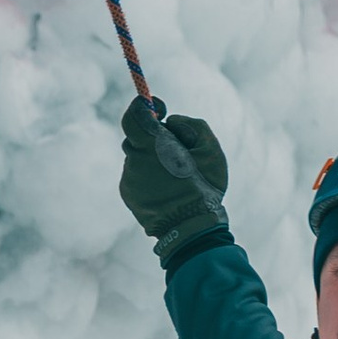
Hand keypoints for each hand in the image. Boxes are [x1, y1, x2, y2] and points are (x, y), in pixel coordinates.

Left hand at [117, 99, 230, 270]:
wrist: (189, 231)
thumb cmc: (204, 188)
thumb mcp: (210, 149)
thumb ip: (190, 124)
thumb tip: (170, 121)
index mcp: (153, 146)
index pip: (133, 115)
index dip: (143, 106)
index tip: (158, 108)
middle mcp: (134, 160)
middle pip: (136, 136)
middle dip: (154, 137)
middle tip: (177, 148)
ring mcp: (128, 179)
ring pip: (137, 157)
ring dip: (153, 159)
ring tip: (176, 176)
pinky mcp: (127, 194)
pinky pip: (136, 175)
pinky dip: (148, 176)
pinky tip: (167, 189)